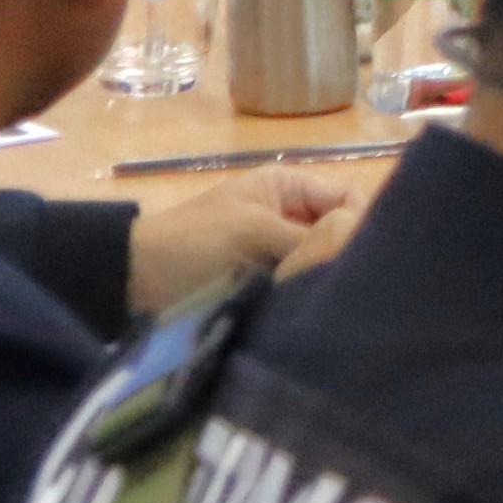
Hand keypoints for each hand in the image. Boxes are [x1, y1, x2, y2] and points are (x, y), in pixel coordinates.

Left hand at [124, 164, 363, 309]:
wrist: (136, 281)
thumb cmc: (195, 242)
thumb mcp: (255, 230)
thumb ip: (311, 237)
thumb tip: (363, 249)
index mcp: (289, 187)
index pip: (349, 197)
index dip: (362, 222)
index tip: (366, 257)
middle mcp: (290, 216)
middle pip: (339, 234)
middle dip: (344, 256)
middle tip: (351, 288)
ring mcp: (279, 253)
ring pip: (322, 265)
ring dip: (323, 282)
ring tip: (332, 306)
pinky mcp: (269, 286)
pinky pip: (301, 289)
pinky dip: (307, 300)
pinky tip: (314, 316)